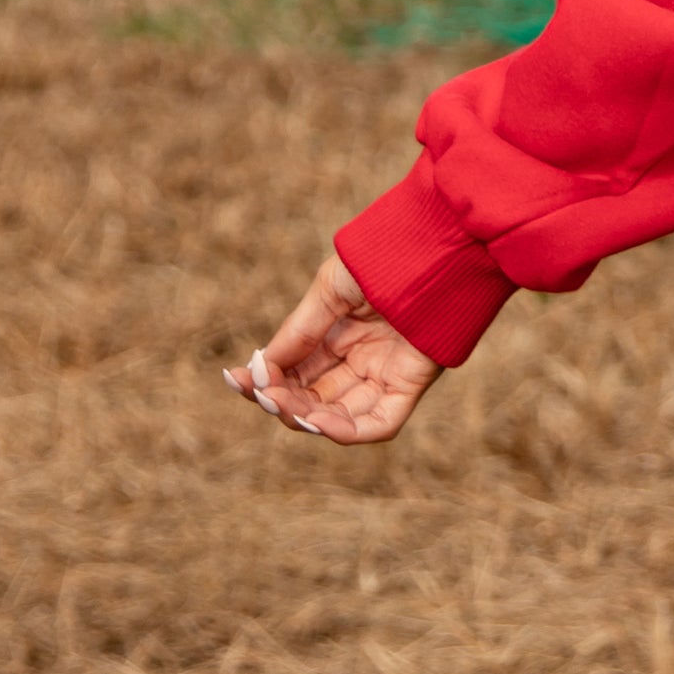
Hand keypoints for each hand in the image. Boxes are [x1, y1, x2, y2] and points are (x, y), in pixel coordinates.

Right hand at [225, 252, 439, 445]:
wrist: (437, 242)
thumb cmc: (383, 257)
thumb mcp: (328, 292)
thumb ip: (298, 333)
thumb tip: (259, 371)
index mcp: (338, 336)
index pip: (295, 374)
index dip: (266, 382)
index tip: (236, 380)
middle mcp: (360, 360)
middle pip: (313, 399)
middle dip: (282, 402)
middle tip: (262, 392)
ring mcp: (386, 374)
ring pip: (340, 416)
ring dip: (307, 418)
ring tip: (281, 404)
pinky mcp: (412, 383)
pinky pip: (381, 422)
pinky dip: (349, 431)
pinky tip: (319, 421)